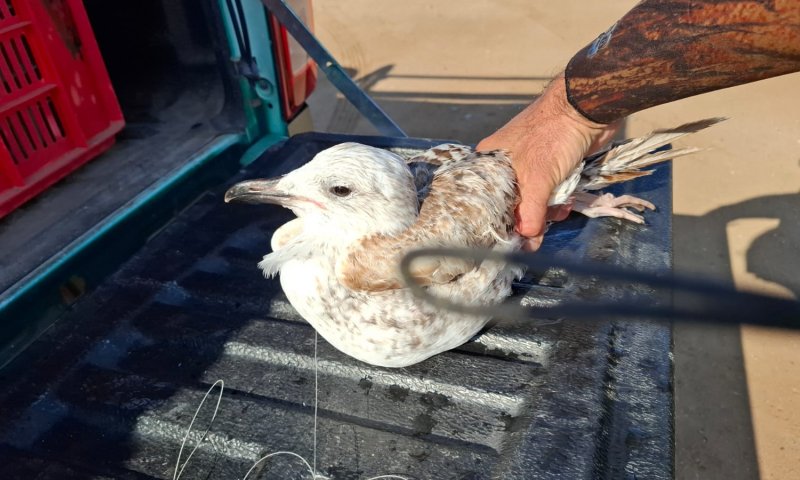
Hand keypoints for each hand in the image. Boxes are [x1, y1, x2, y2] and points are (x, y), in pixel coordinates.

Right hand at [476, 72, 618, 249]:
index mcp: (490, 162)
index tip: (509, 239)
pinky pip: (548, 191)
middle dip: (528, 217)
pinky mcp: (550, 165)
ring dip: (547, 208)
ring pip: (532, 198)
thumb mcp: (536, 181)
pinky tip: (566, 201)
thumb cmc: (552, 138)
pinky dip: (557, 199)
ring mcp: (529, 163)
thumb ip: (530, 215)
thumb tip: (527, 243)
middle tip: (539, 228)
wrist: (587, 106)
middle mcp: (505, 163)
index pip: (487, 201)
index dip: (498, 221)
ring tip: (559, 209)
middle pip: (511, 202)